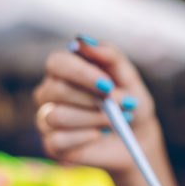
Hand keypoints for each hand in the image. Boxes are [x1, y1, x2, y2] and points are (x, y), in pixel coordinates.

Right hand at [33, 37, 157, 172]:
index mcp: (64, 69)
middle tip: (120, 105)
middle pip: (56, 90)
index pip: (57, 62)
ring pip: (58, 116)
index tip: (108, 85)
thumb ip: (108, 55)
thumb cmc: (129, 101)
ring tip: (115, 121)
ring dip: (94, 119)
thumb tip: (82, 41)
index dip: (81, 72)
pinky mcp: (51, 144)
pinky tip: (99, 134)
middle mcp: (50, 91)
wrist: (137, 137)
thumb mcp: (128, 76)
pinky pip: (58, 140)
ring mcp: (47, 118)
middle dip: (92, 99)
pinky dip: (85, 138)